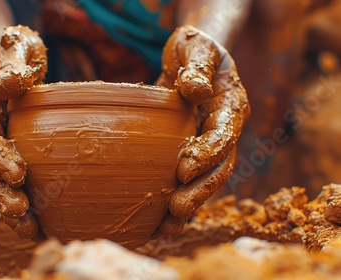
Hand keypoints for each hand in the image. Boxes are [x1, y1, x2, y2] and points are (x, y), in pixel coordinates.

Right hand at [0, 26, 46, 239]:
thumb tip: (9, 85)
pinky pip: (7, 185)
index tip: (19, 173)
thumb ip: (11, 62)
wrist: (7, 60)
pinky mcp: (6, 156)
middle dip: (0, 192)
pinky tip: (38, 226)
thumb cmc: (12, 51)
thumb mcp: (13, 46)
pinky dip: (20, 208)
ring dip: (8, 207)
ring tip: (30, 229)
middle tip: (22, 209)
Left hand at [155, 25, 249, 233]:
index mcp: (230, 106)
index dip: (207, 153)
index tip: (183, 169)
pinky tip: (160, 224)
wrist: (192, 59)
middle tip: (176, 208)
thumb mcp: (197, 47)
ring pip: (206, 181)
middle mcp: (224, 130)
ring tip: (168, 226)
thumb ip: (198, 66)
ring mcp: (209, 145)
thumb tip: (196, 89)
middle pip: (219, 167)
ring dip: (190, 205)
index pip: (223, 134)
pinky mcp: (192, 152)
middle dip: (200, 190)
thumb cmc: (194, 49)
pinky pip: (190, 181)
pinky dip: (177, 202)